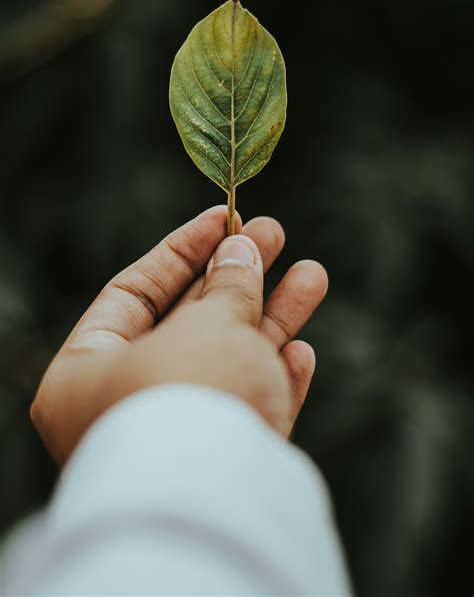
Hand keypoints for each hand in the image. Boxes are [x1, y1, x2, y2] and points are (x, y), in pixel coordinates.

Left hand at [31, 207, 327, 464]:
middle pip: (188, 324)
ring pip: (228, 366)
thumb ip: (227, 285)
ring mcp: (174, 439)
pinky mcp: (219, 469)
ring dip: (272, 321)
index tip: (226, 217)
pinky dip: (274, 383)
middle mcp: (124, 406)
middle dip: (237, 277)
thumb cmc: (191, 396)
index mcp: (87, 372)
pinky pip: (246, 414)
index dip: (183, 250)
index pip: (135, 293)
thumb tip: (241, 247)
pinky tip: (303, 352)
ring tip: (313, 275)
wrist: (217, 504)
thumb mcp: (208, 324)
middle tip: (275, 234)